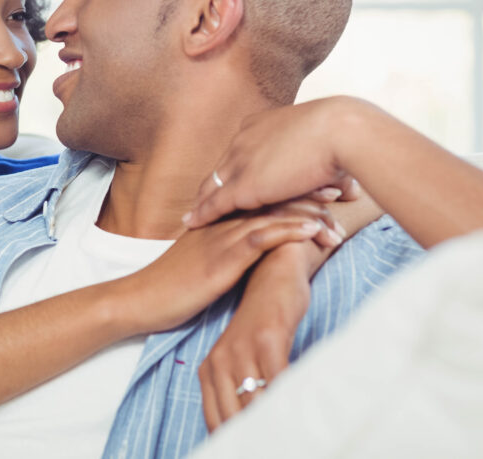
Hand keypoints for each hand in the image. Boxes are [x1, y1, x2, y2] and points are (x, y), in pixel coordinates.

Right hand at [116, 199, 333, 334]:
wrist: (141, 299)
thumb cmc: (171, 285)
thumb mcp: (202, 259)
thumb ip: (224, 246)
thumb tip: (249, 247)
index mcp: (219, 219)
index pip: (262, 195)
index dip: (293, 187)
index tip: (323, 184)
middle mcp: (222, 221)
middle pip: (271, 198)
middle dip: (308, 192)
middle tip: (341, 189)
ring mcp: (222, 236)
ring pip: (271, 214)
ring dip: (307, 210)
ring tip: (336, 209)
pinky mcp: (222, 257)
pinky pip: (261, 238)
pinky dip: (289, 231)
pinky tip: (313, 231)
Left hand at [185, 97, 362, 228]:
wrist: (343, 132)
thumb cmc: (347, 137)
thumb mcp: (329, 145)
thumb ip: (326, 164)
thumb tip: (343, 180)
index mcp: (262, 125)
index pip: (241, 151)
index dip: (235, 167)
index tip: (229, 179)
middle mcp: (245, 140)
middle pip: (223, 167)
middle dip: (213, 185)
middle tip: (199, 201)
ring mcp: (241, 162)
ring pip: (214, 185)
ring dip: (203, 202)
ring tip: (191, 216)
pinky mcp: (243, 185)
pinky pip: (216, 202)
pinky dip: (202, 214)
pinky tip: (190, 224)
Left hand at [197, 244, 310, 431]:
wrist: (274, 271)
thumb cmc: (267, 322)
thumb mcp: (248, 359)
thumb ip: (246, 392)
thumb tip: (252, 430)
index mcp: (210, 371)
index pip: (217, 424)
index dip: (234, 445)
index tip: (250, 454)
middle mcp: (220, 363)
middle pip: (236, 420)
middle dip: (256, 442)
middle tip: (281, 449)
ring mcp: (241, 351)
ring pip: (257, 404)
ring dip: (275, 428)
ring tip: (294, 444)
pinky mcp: (266, 339)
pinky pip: (278, 380)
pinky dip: (289, 401)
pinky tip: (303, 416)